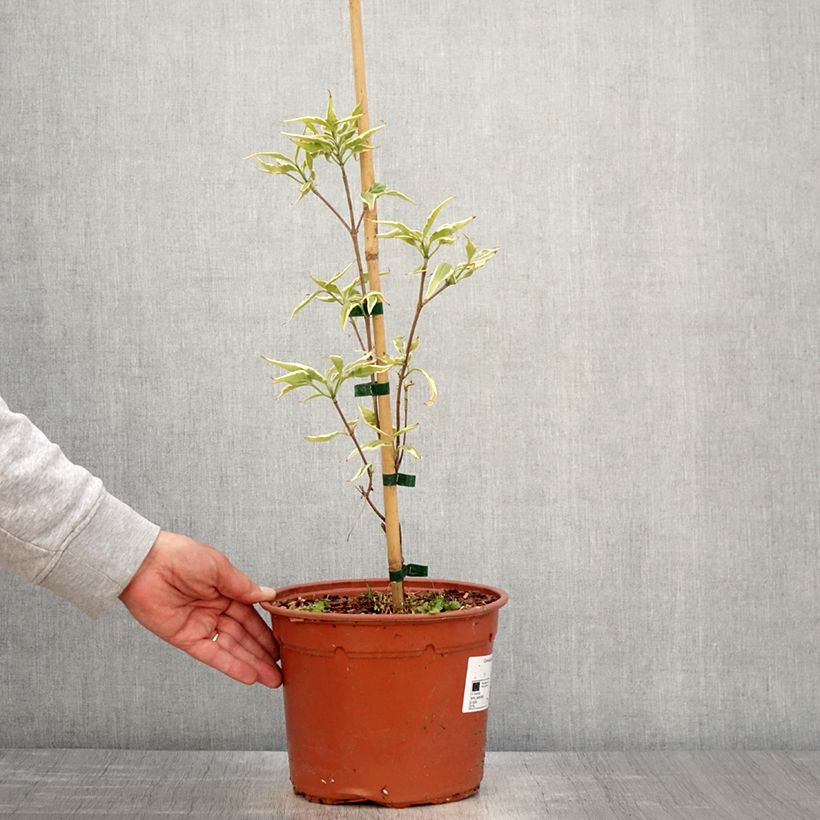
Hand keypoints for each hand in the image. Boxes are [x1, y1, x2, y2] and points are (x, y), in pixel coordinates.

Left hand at [119, 530, 280, 687]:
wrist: (145, 563)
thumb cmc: (181, 556)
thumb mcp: (219, 568)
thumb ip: (243, 587)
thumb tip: (269, 596)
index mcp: (225, 591)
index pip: (252, 616)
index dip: (267, 632)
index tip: (285, 645)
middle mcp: (215, 610)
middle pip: (244, 636)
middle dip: (263, 654)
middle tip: (282, 671)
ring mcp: (201, 625)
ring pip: (232, 648)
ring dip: (252, 664)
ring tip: (271, 679)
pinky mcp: (185, 638)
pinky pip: (211, 654)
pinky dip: (230, 665)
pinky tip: (248, 675)